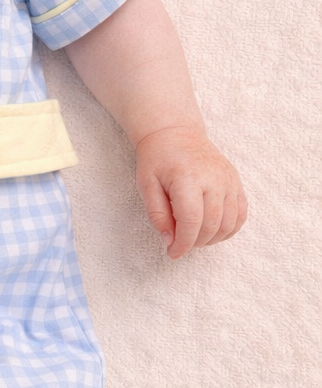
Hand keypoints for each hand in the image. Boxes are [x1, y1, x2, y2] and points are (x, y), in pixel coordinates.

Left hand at [135, 125, 246, 258]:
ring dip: (211, 239)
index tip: (173, 253)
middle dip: (194, 243)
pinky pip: (241, 214)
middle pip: (211, 226)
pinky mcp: (236, 182)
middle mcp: (214, 179)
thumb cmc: (158, 159)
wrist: (176, 133)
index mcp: (188, 178)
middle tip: (179, 243)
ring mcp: (229, 180)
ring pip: (229, 224)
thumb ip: (157, 214)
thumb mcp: (146, 184)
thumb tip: (169, 240)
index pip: (191, 222)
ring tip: (193, 237)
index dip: (183, 244)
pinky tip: (212, 232)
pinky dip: (229, 229)